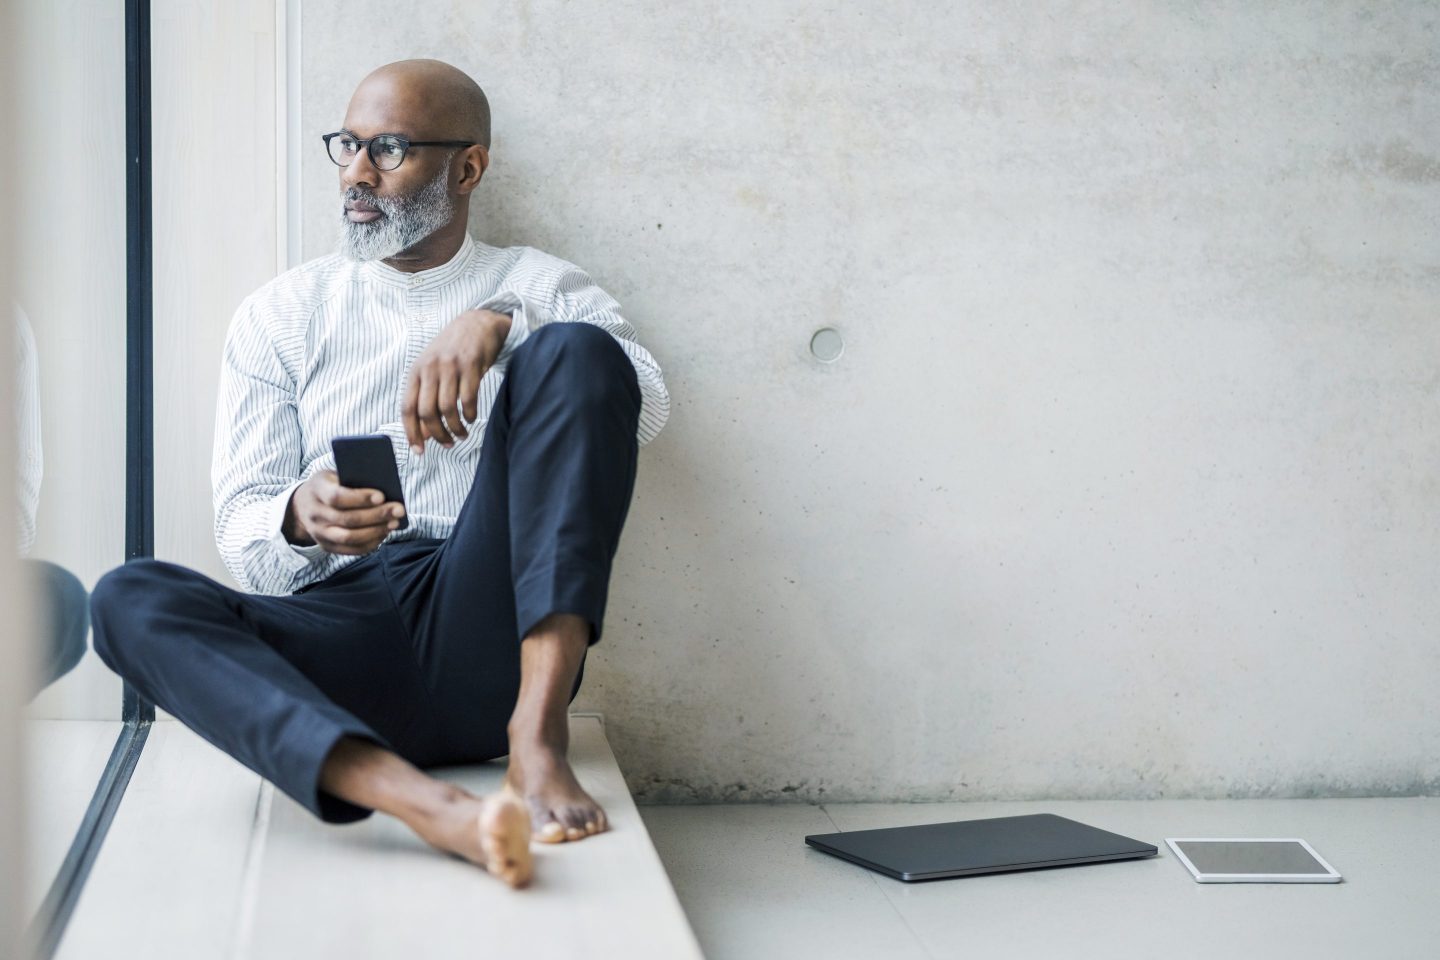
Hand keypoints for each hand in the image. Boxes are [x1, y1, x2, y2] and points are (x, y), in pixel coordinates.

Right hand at [283, 470, 405, 554]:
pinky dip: (370, 543)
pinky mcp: (327, 546)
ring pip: (349, 537)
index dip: (360, 498)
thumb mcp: (334, 475)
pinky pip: (350, 550)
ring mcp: (319, 533)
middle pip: (347, 519)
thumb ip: (352, 480)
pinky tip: (384, 533)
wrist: (302, 506)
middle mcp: (315, 514)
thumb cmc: (328, 486)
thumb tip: (384, 489)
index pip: (336, 497)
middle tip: (399, 510)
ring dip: (375, 531)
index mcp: (316, 491)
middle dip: (377, 515)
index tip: (382, 496)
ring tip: (394, 523)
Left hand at [401, 308, 511, 454]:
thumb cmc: (453, 352)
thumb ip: (427, 398)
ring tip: (462, 434)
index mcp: (416, 371)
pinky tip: (471, 418)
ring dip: (455, 427)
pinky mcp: (471, 364)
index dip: (412, 433)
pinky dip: (469, 414)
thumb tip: (424, 433)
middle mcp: (430, 368)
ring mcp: (450, 365)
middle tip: (447, 444)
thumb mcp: (433, 371)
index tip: (420, 451)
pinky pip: (468, 398)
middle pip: (427, 412)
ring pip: (447, 408)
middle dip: (437, 434)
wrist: (477, 323)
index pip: (408, 408)